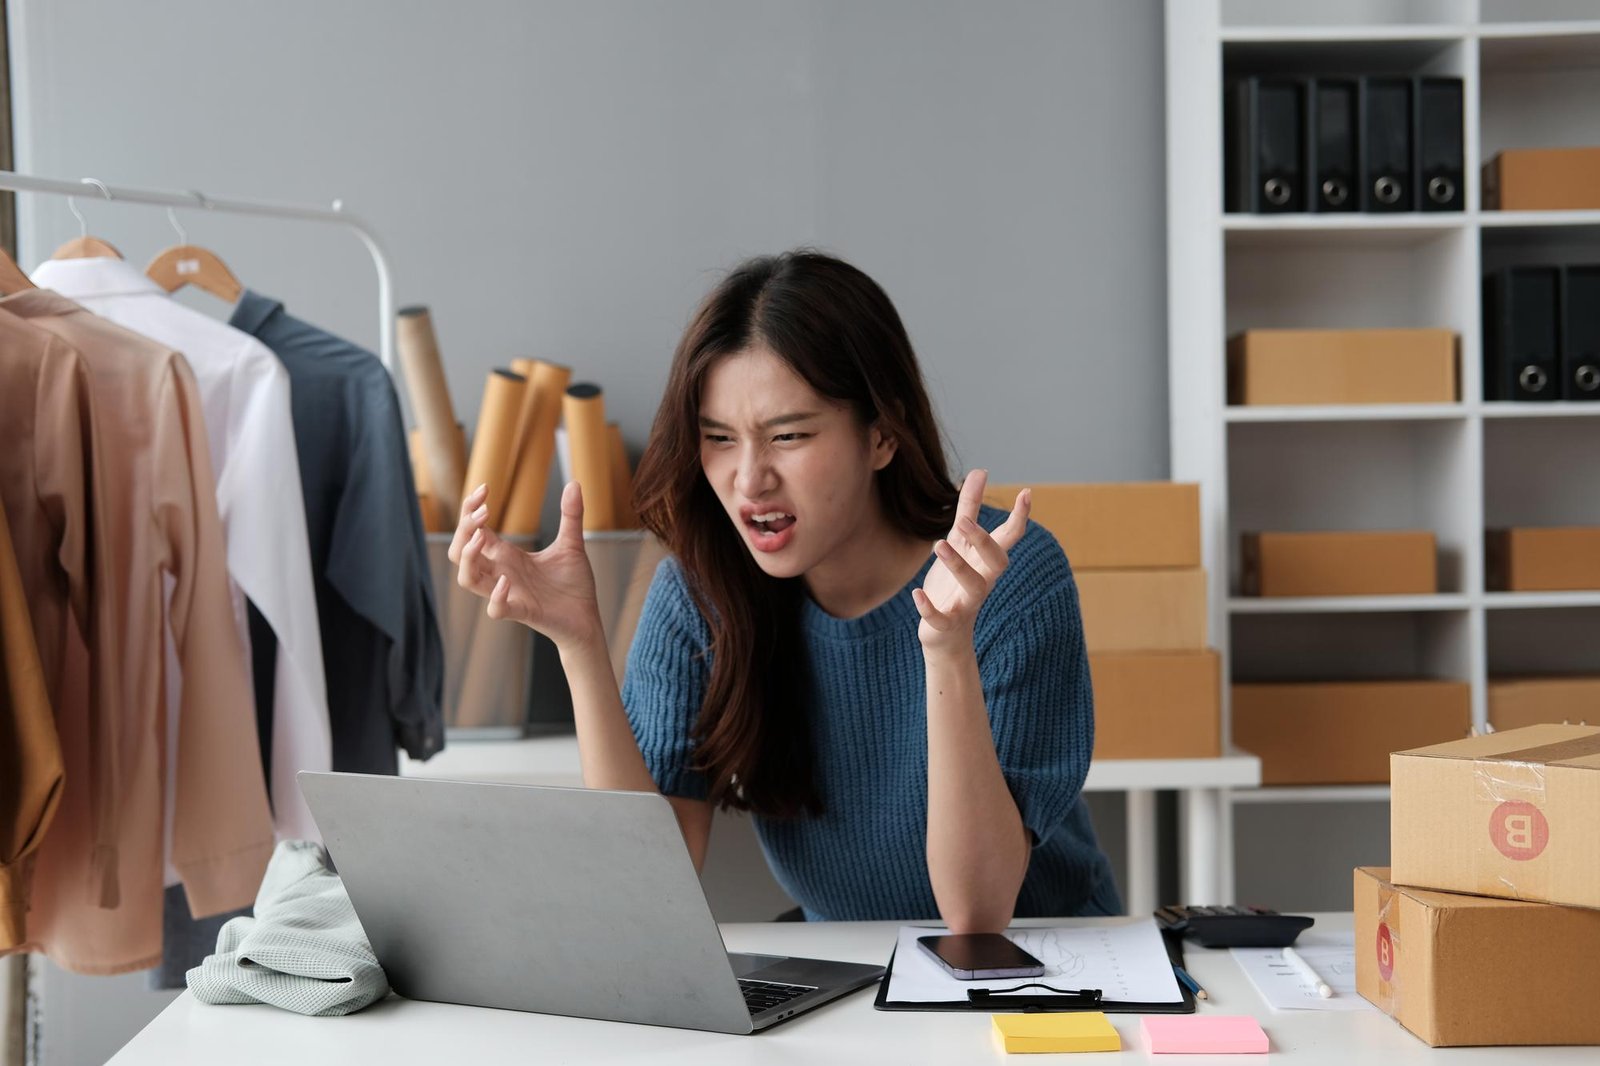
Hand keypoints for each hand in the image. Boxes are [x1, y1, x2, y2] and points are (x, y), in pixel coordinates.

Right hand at [450, 481, 603, 648]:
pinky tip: (506, 581)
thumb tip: (574, 484)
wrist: (587, 618)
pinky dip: (496, 596)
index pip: (474, 531)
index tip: (485, 489)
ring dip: (468, 558)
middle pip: (460, 552)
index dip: (471, 510)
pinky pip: (495, 609)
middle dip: (463, 530)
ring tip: (481, 537)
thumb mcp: (572, 544)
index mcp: (507, 556)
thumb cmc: (573, 585)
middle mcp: (501, 572)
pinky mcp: (521, 612)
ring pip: (467, 579)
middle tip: (483, 511)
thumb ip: (571, 515)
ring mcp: (508, 593)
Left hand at [912, 470, 1030, 652]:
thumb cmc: (954, 582)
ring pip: (974, 586)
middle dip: (984, 541)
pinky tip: (917, 594)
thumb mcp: (959, 542)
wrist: (945, 636)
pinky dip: (930, 608)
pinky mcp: (947, 624)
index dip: (1019, 517)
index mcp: (985, 560)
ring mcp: (966, 603)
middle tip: (964, 521)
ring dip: (958, 566)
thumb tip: (980, 471)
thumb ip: (970, 507)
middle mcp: (983, 580)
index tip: (1026, 492)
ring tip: (940, 544)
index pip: (1009, 538)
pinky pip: (942, 618)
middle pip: (997, 561)